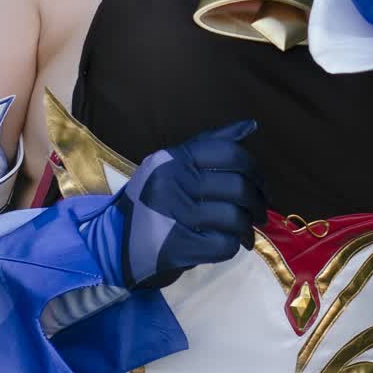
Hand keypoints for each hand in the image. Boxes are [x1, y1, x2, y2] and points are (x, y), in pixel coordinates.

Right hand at [83, 122, 267, 293]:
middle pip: (236, 185)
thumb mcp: (171, 166)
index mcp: (172, 158)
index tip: (260, 186)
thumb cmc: (148, 203)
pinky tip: (230, 245)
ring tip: (245, 232)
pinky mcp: (177, 247)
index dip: (254, 170)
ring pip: (234, 217)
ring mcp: (174, 215)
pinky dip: (234, 245)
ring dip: (247, 227)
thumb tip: (251, 125)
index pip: (229, 152)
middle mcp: (172, 181)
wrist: (111, 244)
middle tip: (260, 212)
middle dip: (258, 202)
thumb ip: (210, 145)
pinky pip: (224, 244)